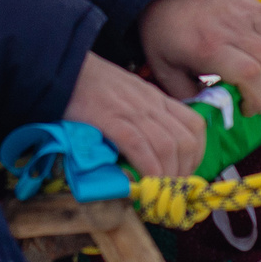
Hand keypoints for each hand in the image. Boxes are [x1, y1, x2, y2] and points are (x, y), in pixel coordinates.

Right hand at [65, 52, 206, 177]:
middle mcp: (151, 105)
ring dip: (168, 177)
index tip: (185, 171)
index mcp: (156, 98)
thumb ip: (141, 117)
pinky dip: (148, 170)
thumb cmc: (91, 85)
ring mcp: (133, 112)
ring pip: (169, 148)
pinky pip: (141, 149)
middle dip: (184, 172)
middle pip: (186, 141)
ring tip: (157, 193)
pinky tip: (144, 185)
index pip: (195, 125)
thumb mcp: (127, 95)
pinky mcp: (113, 120)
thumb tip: (149, 151)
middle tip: (171, 190)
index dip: (197, 154)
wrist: (63, 68)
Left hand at [139, 0, 260, 116]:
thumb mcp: (163, 67)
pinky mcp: (259, 7)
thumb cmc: (165, 29)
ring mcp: (250, 15)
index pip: (249, 74)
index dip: (257, 98)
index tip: (247, 110)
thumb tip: (212, 114)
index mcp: (209, 47)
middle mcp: (234, 29)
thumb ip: (185, 94)